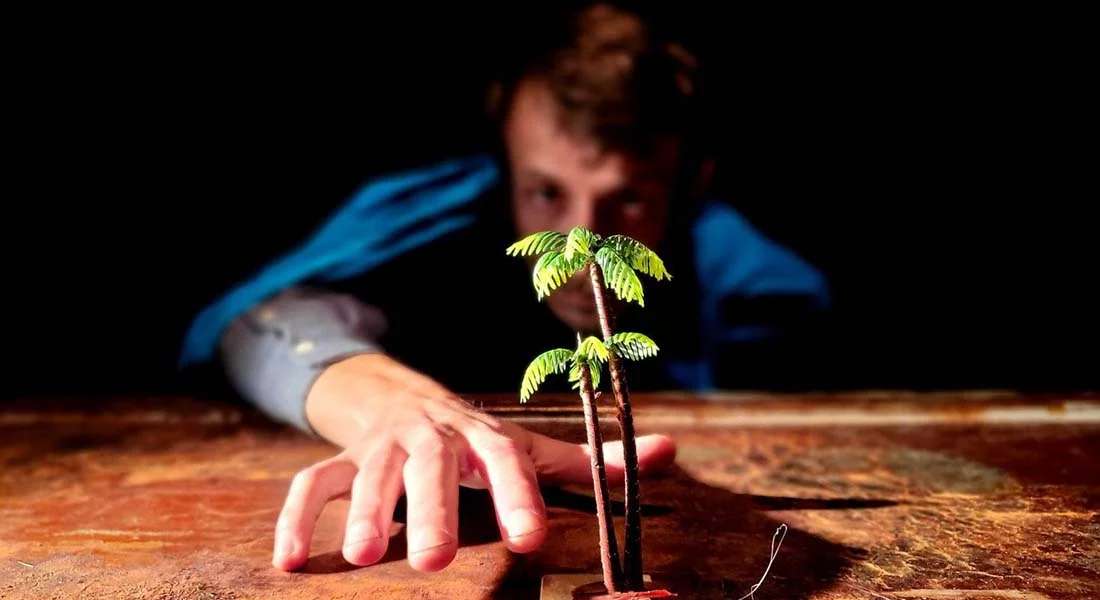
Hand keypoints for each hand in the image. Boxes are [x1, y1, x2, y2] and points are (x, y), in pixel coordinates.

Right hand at [272, 353, 676, 571]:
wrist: (405, 397)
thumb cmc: (479, 440)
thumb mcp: (531, 447)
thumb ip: (591, 462)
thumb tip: (669, 452)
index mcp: (482, 435)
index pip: (504, 459)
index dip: (519, 495)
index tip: (532, 539)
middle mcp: (431, 436)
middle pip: (429, 466)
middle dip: (429, 510)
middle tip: (431, 562)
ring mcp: (381, 447)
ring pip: (366, 472)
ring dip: (360, 511)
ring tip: (361, 557)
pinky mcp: (341, 459)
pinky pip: (309, 482)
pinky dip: (297, 518)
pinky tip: (293, 562)